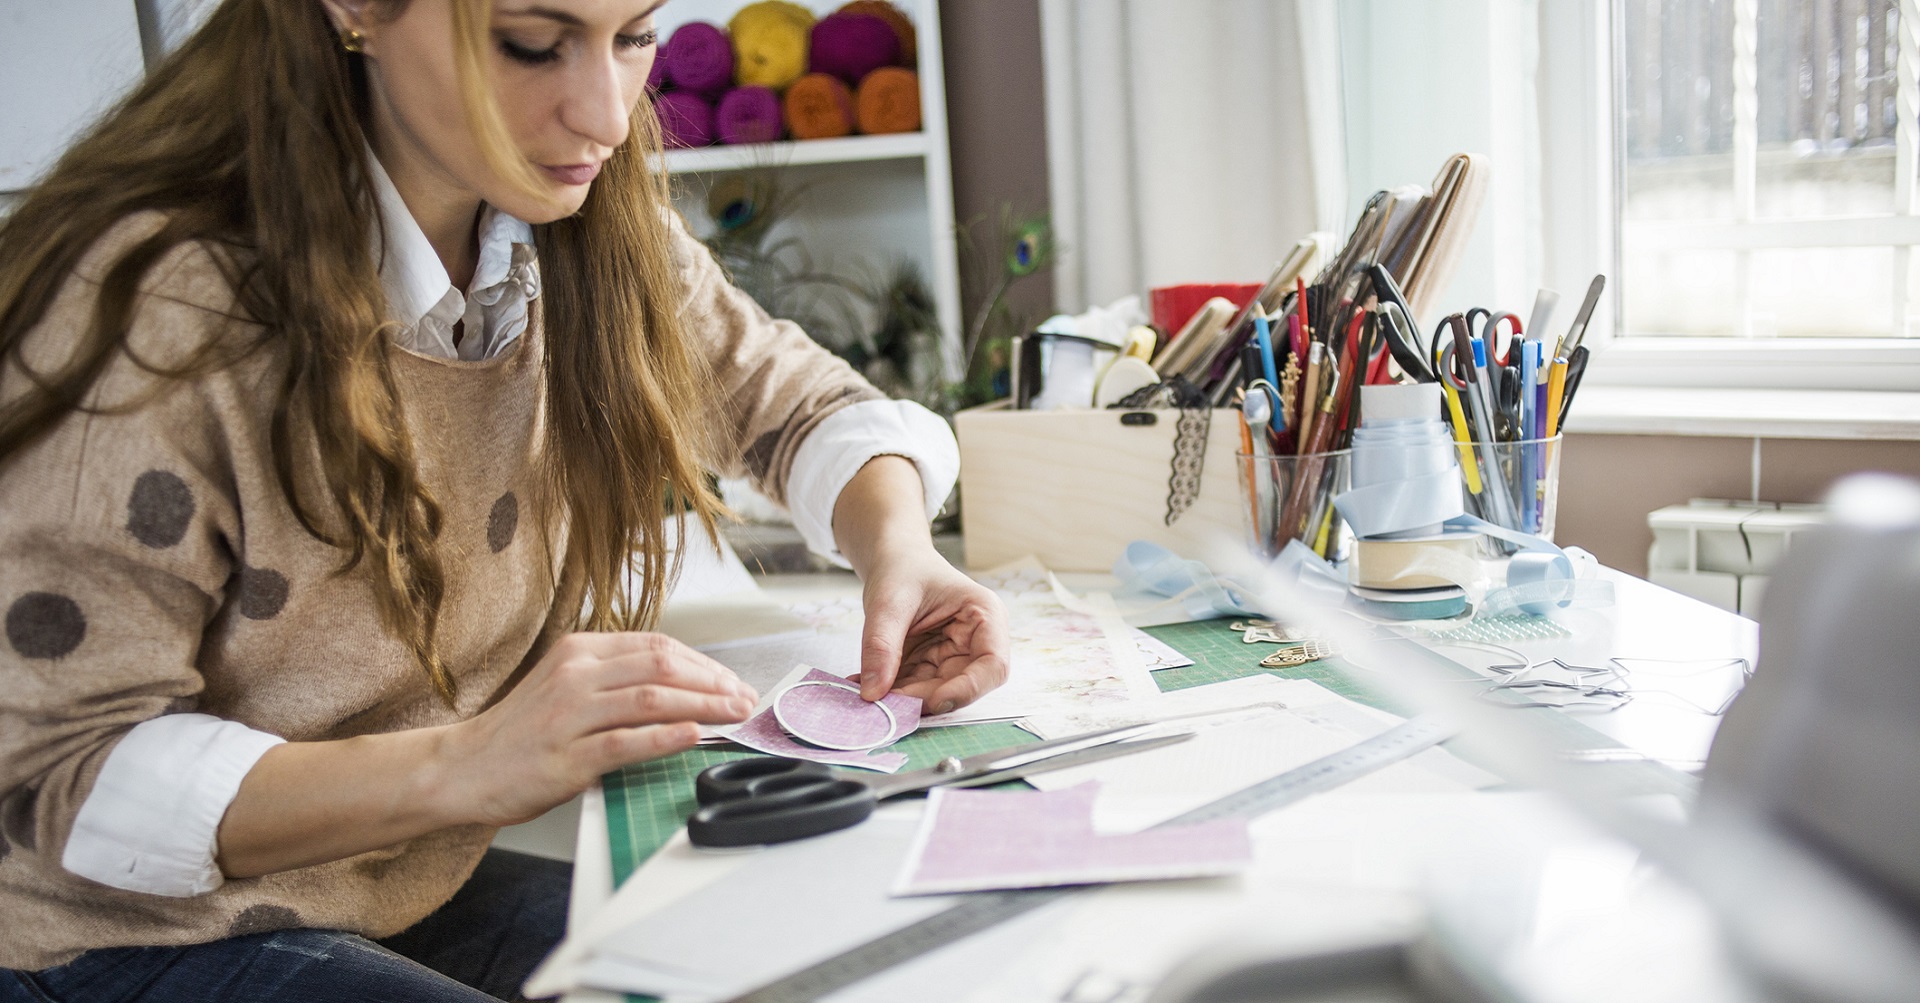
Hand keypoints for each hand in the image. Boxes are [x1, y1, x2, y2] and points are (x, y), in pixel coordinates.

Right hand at [440, 632, 756, 825]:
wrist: (462, 768)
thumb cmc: (520, 734)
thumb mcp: (566, 688)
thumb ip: (615, 681)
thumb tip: (683, 688)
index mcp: (578, 652)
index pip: (657, 646)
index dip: (705, 663)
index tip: (733, 681)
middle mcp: (575, 676)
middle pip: (662, 666)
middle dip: (714, 682)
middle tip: (745, 699)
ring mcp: (569, 716)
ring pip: (651, 699)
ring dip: (703, 706)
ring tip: (735, 715)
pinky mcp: (566, 757)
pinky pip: (626, 741)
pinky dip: (666, 737)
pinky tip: (694, 736)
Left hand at [857, 547, 1008, 714]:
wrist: (894, 561)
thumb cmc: (903, 568)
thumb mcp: (889, 600)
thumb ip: (881, 644)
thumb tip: (873, 691)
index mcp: (984, 615)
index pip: (993, 665)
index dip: (968, 689)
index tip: (933, 701)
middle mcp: (976, 641)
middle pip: (962, 686)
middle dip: (923, 698)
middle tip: (884, 702)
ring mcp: (955, 656)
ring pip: (935, 693)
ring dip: (902, 699)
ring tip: (866, 690)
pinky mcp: (933, 666)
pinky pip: (915, 689)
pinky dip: (891, 691)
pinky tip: (864, 684)